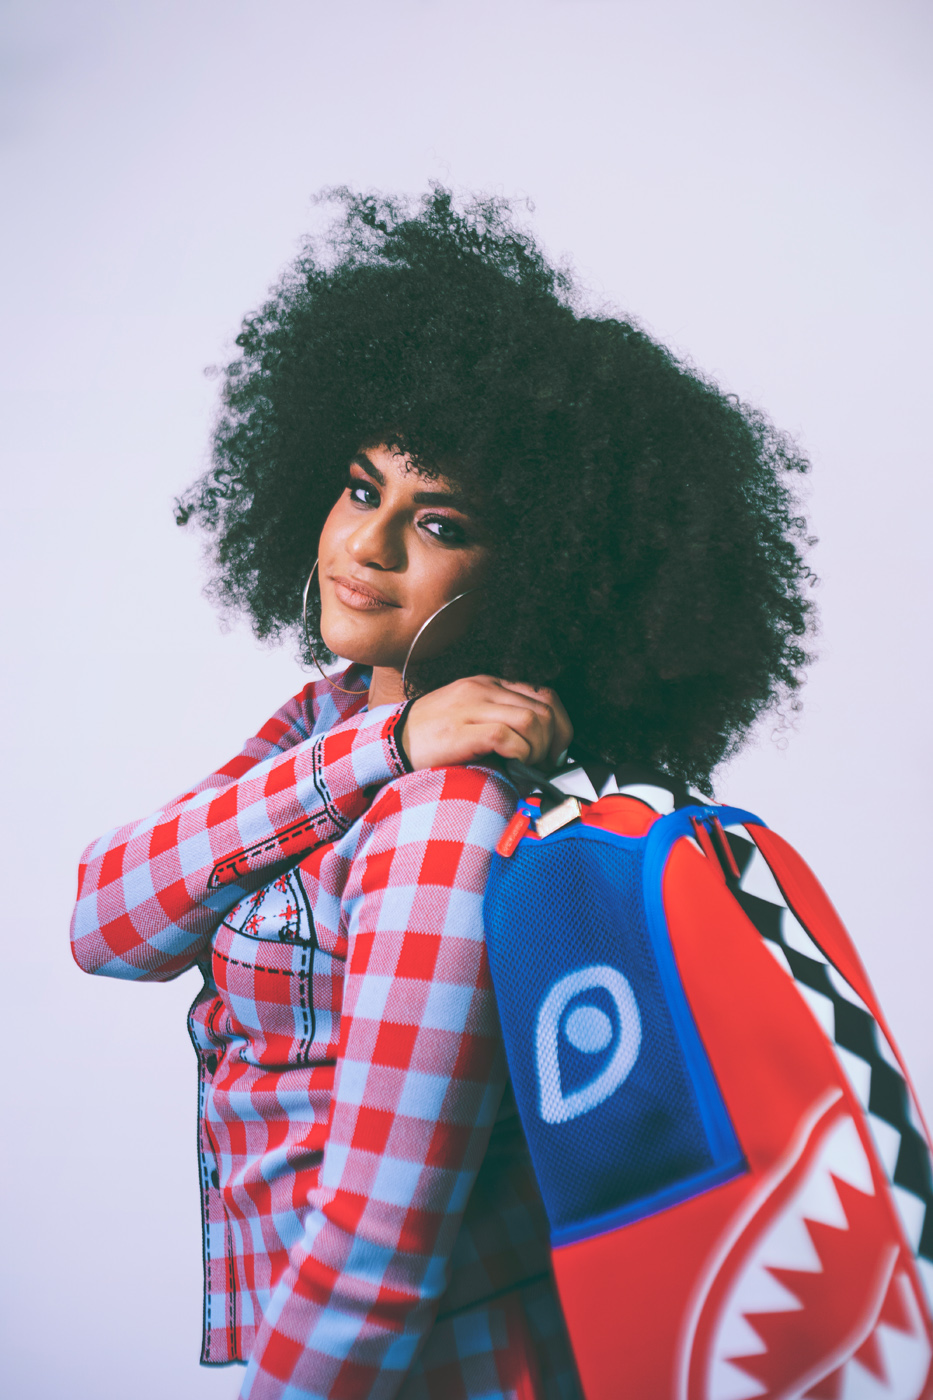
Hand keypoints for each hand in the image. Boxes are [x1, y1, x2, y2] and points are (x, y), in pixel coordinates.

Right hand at [401, 676, 572, 771]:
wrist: (391, 739)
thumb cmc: (432, 734)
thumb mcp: (470, 714)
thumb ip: (500, 717)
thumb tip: (538, 740)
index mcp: (489, 684)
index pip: (544, 694)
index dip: (560, 724)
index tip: (556, 748)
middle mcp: (484, 690)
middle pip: (544, 709)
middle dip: (555, 741)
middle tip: (547, 763)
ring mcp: (472, 707)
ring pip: (532, 721)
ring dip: (540, 749)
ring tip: (531, 766)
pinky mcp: (462, 730)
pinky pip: (507, 737)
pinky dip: (520, 754)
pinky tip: (515, 765)